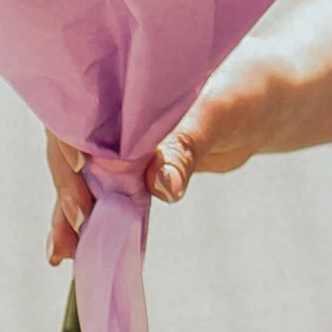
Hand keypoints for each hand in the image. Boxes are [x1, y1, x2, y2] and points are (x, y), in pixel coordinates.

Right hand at [44, 48, 282, 264]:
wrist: (270, 102)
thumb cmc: (245, 88)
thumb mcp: (217, 111)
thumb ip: (186, 147)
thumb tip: (161, 188)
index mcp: (126, 80)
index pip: (82, 106)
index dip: (73, 138)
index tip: (83, 171)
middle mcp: (117, 108)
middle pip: (75, 146)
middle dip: (68, 186)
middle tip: (75, 225)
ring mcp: (123, 139)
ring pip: (85, 175)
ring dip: (70, 211)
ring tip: (61, 252)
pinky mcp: (137, 166)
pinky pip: (108, 193)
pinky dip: (94, 218)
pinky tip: (75, 248)